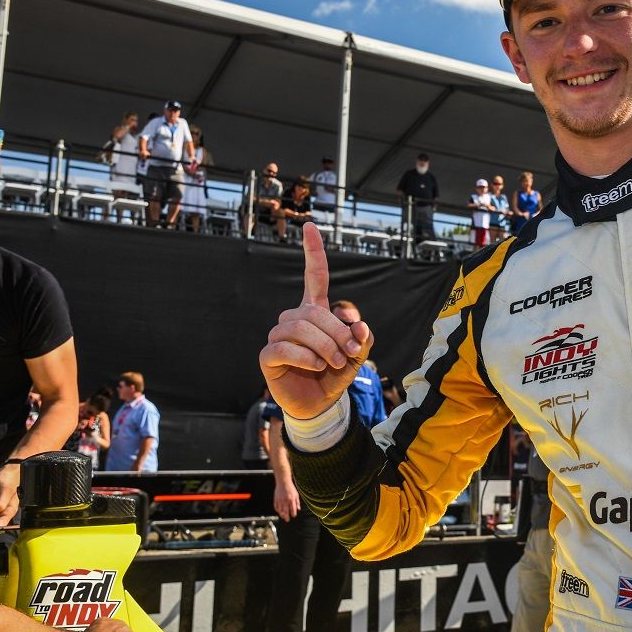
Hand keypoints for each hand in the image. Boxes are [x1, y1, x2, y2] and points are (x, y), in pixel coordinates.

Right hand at [259, 222, 373, 418]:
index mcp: (316, 311)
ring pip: (300, 328)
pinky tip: (316, 366)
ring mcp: (279, 336)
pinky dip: (306, 357)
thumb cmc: (336, 375)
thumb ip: (363, 339)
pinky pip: (285, 348)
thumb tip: (359, 326)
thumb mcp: (358, 356)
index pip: (315, 276)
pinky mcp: (268, 356)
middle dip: (338, 333)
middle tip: (352, 354)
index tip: (311, 226)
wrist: (319, 405)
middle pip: (315, 312)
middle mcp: (295, 318)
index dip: (313, 252)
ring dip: (325, 347)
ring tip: (335, 362)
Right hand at [274, 479, 300, 520]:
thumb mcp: (296, 494)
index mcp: (291, 500)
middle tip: (287, 520)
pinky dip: (277, 510)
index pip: (292, 510)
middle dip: (287, 517)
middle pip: (285, 512)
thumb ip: (297, 502)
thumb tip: (298, 509)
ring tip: (283, 517)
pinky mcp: (276, 499)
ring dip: (281, 515)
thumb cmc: (291, 488)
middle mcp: (285, 501)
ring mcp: (279, 500)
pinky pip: (276, 507)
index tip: (293, 516)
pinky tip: (279, 512)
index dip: (293, 514)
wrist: (283, 482)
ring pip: (280, 510)